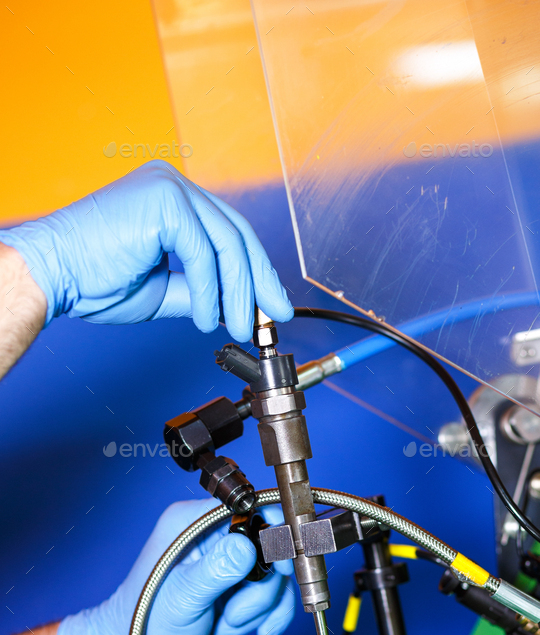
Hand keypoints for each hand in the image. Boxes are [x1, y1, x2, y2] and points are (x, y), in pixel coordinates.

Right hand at [0, 160, 292, 341]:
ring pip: (227, 244)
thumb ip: (198, 291)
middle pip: (236, 234)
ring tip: (241, 328)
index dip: (253, 271)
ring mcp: (170, 188)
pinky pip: (204, 253)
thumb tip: (232, 307)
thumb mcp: (161, 290)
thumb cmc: (93, 280)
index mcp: (172, 201)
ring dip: (239, 293)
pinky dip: (211, 291)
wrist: (52, 275)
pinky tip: (207, 318)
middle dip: (260, 280)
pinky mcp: (165, 202)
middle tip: (273, 316)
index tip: (268, 303)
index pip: (227, 234)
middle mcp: (174, 187)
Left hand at [56, 500, 294, 634]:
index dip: (274, 530)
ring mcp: (228, 560)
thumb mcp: (181, 597)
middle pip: (269, 544)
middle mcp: (212, 534)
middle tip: (237, 612)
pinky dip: (268, 615)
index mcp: (191, 522)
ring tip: (226, 623)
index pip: (248, 506)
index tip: (282, 562)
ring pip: (274, 573)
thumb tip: (248, 547)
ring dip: (258, 606)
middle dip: (261, 586)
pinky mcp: (239, 584)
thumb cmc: (144, 621)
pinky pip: (273, 593)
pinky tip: (256, 631)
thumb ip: (215, 570)